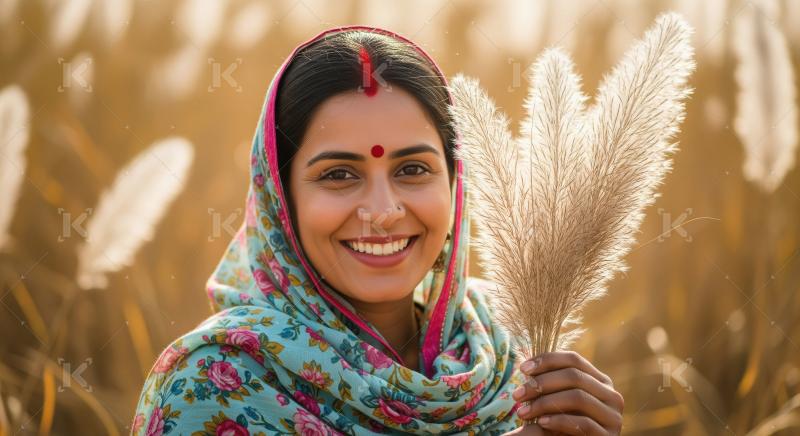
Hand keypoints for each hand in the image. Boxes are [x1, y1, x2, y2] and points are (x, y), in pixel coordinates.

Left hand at [509, 351, 623, 434]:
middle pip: (574, 376)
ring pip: (578, 397)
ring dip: (545, 403)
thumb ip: (551, 383)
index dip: (547, 360)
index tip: (522, 369)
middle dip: (541, 383)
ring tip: (523, 413)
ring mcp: (613, 417)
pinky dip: (558, 421)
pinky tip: (541, 423)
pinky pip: (583, 423)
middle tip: (517, 394)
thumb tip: (526, 364)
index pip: (573, 359)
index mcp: (600, 381)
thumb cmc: (564, 426)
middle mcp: (611, 395)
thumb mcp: (558, 402)